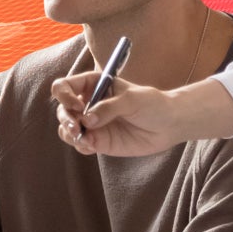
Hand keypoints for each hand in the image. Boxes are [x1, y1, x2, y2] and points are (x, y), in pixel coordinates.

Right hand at [52, 73, 187, 156]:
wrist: (170, 125)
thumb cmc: (153, 104)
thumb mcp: (132, 99)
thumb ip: (109, 108)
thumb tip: (87, 120)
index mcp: (93, 84)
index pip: (65, 86)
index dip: (65, 95)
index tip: (78, 106)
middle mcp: (88, 103)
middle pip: (62, 109)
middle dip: (66, 119)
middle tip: (77, 128)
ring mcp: (92, 123)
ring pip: (66, 128)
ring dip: (69, 134)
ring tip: (85, 139)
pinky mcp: (98, 141)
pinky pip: (79, 144)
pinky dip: (80, 146)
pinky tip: (93, 147)